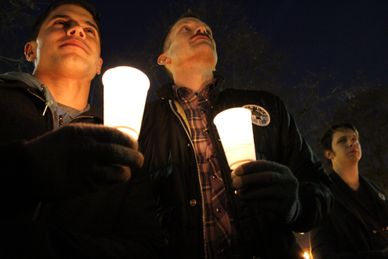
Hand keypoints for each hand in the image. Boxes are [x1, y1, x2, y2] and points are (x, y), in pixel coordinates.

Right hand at [24, 123, 143, 199]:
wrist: (29, 168)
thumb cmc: (52, 148)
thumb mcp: (72, 132)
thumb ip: (94, 134)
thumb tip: (117, 138)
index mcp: (84, 133)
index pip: (116, 135)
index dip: (130, 141)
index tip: (134, 145)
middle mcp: (87, 150)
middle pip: (121, 153)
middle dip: (135, 157)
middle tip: (139, 160)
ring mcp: (86, 169)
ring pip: (118, 172)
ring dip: (125, 173)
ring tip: (126, 172)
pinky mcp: (84, 186)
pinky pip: (107, 184)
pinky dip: (113, 182)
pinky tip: (111, 179)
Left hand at [231, 160, 299, 223]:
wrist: (290, 209)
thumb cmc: (273, 190)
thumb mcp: (270, 179)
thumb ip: (256, 175)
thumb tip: (233, 175)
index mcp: (283, 170)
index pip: (265, 165)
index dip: (249, 167)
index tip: (236, 171)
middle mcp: (289, 181)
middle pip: (268, 177)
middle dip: (249, 179)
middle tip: (235, 183)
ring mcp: (289, 195)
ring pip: (267, 192)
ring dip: (249, 192)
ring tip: (238, 193)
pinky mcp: (285, 208)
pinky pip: (266, 204)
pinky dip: (253, 202)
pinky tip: (245, 201)